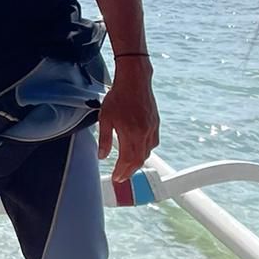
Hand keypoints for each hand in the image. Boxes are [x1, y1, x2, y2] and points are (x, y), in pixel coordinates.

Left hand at [97, 60, 158, 182]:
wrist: (135, 80)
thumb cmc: (118, 97)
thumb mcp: (105, 118)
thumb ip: (103, 140)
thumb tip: (102, 156)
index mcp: (131, 133)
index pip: (127, 160)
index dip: (121, 172)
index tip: (116, 178)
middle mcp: (144, 133)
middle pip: (139, 160)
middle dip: (129, 171)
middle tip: (121, 177)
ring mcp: (152, 128)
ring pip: (147, 152)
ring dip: (138, 162)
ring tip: (128, 167)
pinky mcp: (156, 123)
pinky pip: (153, 143)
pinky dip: (145, 151)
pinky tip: (139, 151)